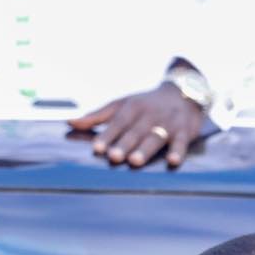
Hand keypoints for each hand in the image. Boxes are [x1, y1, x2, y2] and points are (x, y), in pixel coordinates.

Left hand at [68, 83, 205, 168]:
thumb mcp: (120, 105)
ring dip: (145, 149)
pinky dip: (178, 151)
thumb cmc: (144, 104)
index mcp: (131, 107)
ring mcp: (168, 123)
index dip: (107, 136)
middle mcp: (149, 115)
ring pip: (155, 137)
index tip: (97, 148)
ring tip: (135, 161)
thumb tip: (69, 122)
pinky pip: (182, 142)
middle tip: (114, 157)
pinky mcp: (185, 131)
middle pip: (135, 132)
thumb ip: (96, 116)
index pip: (117, 123)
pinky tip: (172, 161)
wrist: (182, 93)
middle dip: (124, 144)